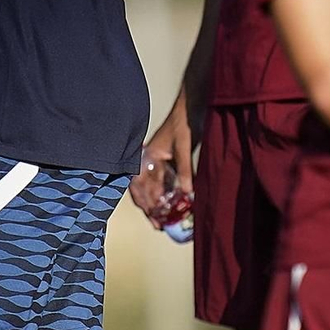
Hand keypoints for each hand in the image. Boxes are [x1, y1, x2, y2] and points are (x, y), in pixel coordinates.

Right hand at [129, 106, 194, 220]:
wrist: (187, 105)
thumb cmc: (183, 121)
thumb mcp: (184, 146)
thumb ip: (184, 169)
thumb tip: (187, 193)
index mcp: (147, 155)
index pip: (142, 185)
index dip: (148, 203)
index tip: (155, 218)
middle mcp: (148, 158)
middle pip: (142, 188)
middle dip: (148, 207)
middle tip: (157, 224)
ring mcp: (155, 158)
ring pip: (148, 185)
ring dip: (152, 201)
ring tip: (159, 218)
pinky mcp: (164, 157)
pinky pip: (158, 178)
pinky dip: (160, 191)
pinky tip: (166, 200)